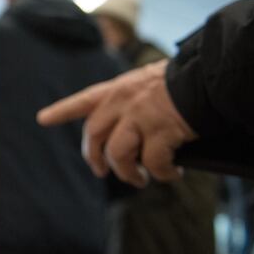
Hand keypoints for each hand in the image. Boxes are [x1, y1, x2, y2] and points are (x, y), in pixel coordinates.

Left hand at [36, 60, 196, 186]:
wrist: (210, 75)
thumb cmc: (185, 79)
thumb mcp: (149, 82)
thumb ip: (133, 102)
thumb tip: (131, 133)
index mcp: (118, 89)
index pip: (83, 100)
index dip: (62, 110)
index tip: (42, 119)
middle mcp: (123, 103)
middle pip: (94, 136)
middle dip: (95, 158)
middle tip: (102, 171)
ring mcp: (140, 117)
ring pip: (118, 155)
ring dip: (127, 173)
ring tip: (139, 179)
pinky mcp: (160, 132)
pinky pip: (153, 163)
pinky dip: (162, 174)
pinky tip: (172, 175)